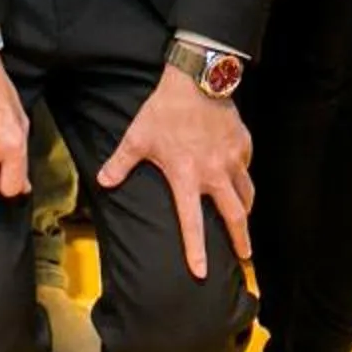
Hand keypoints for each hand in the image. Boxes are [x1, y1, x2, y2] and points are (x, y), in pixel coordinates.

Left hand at [97, 69, 252, 276]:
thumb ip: (120, 163)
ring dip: (246, 211)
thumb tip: (103, 182)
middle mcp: (213, 173)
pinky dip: (244, 178)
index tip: (201, 272)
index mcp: (186, 176)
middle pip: (235, 215)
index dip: (196, 250)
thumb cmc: (165, 109)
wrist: (196, 78)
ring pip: (246, 193)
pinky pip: (247, 168)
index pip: (192, 222)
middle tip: (245, 257)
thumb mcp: (137, 137)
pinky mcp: (243, 143)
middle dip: (241, 239)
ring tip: (245, 222)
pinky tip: (239, 180)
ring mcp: (232, 158)